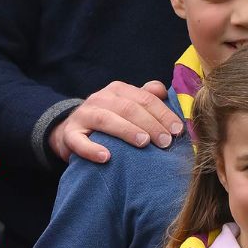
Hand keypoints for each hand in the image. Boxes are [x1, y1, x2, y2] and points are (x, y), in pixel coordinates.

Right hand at [47, 80, 182, 162]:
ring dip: (127, 131)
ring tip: (143, 144)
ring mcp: (83, 115)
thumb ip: (146, 98)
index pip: (145, 98)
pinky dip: (91, 149)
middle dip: (150, 124)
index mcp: (118, 90)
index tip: (177, 130)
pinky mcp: (69, 134)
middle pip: (128, 108)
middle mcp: (100, 98)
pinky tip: (106, 157)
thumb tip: (163, 91)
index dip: (163, 113)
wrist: (72, 131)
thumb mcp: (128, 106)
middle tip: (165, 141)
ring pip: (106, 119)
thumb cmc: (110, 120)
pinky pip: (79, 141)